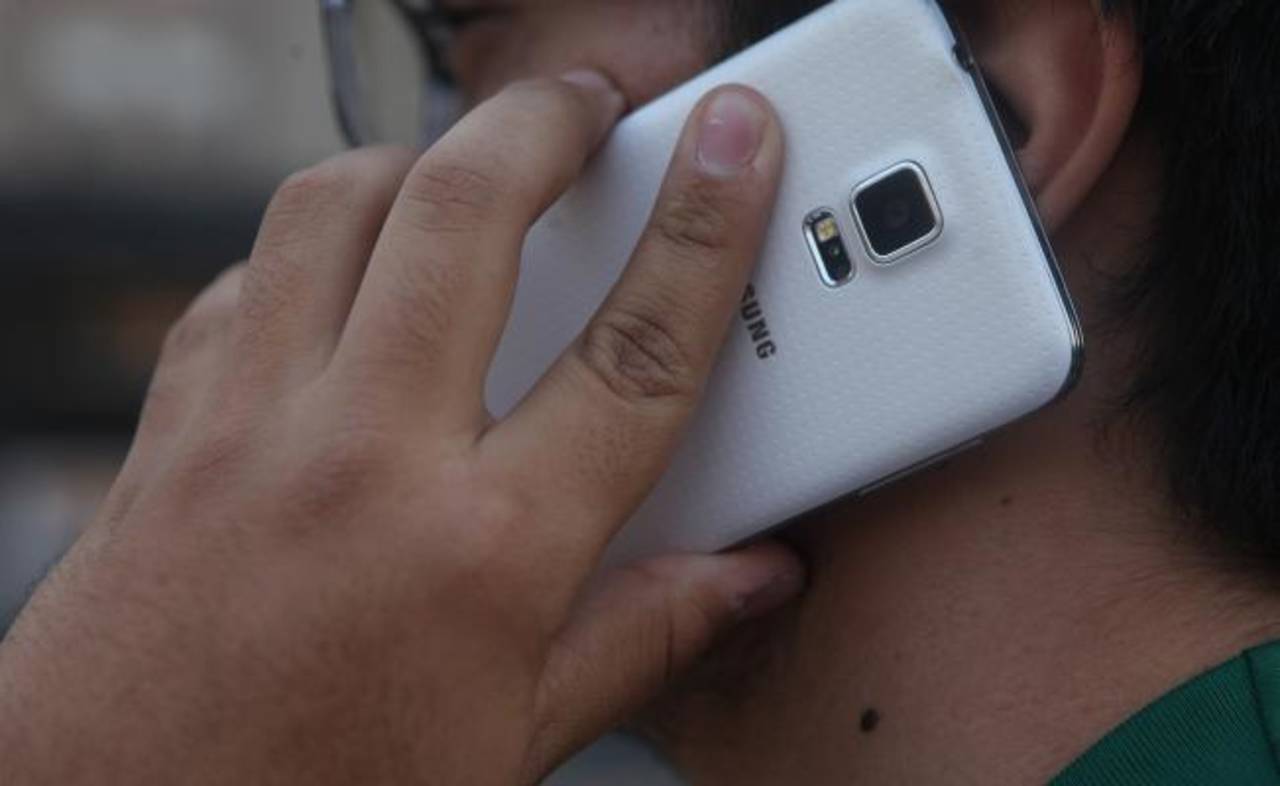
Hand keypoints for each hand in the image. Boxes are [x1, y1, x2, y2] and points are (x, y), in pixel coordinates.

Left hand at [0, 73, 799, 784]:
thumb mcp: (516, 743)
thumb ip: (645, 639)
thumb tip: (749, 580)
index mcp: (483, 554)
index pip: (636, 353)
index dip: (705, 230)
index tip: (735, 145)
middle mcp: (362, 461)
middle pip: (467, 214)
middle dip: (547, 123)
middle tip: (593, 103)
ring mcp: (249, 429)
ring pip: (335, 207)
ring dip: (420, 157)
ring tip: (475, 164)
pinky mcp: (168, 431)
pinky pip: (244, 280)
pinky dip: (308, 245)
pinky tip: (350, 276)